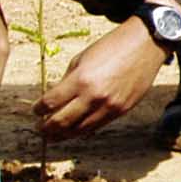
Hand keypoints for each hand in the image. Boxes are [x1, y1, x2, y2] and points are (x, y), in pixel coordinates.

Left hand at [34, 18, 165, 137]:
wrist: (145, 45)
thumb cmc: (113, 46)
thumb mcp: (82, 58)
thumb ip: (68, 80)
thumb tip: (56, 98)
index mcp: (81, 79)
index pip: (51, 103)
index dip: (38, 109)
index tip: (35, 111)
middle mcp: (94, 96)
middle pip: (61, 121)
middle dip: (46, 128)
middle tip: (40, 129)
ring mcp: (109, 106)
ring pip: (79, 129)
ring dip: (63, 134)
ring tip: (54, 135)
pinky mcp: (121, 110)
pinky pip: (97, 126)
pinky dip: (83, 130)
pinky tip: (75, 130)